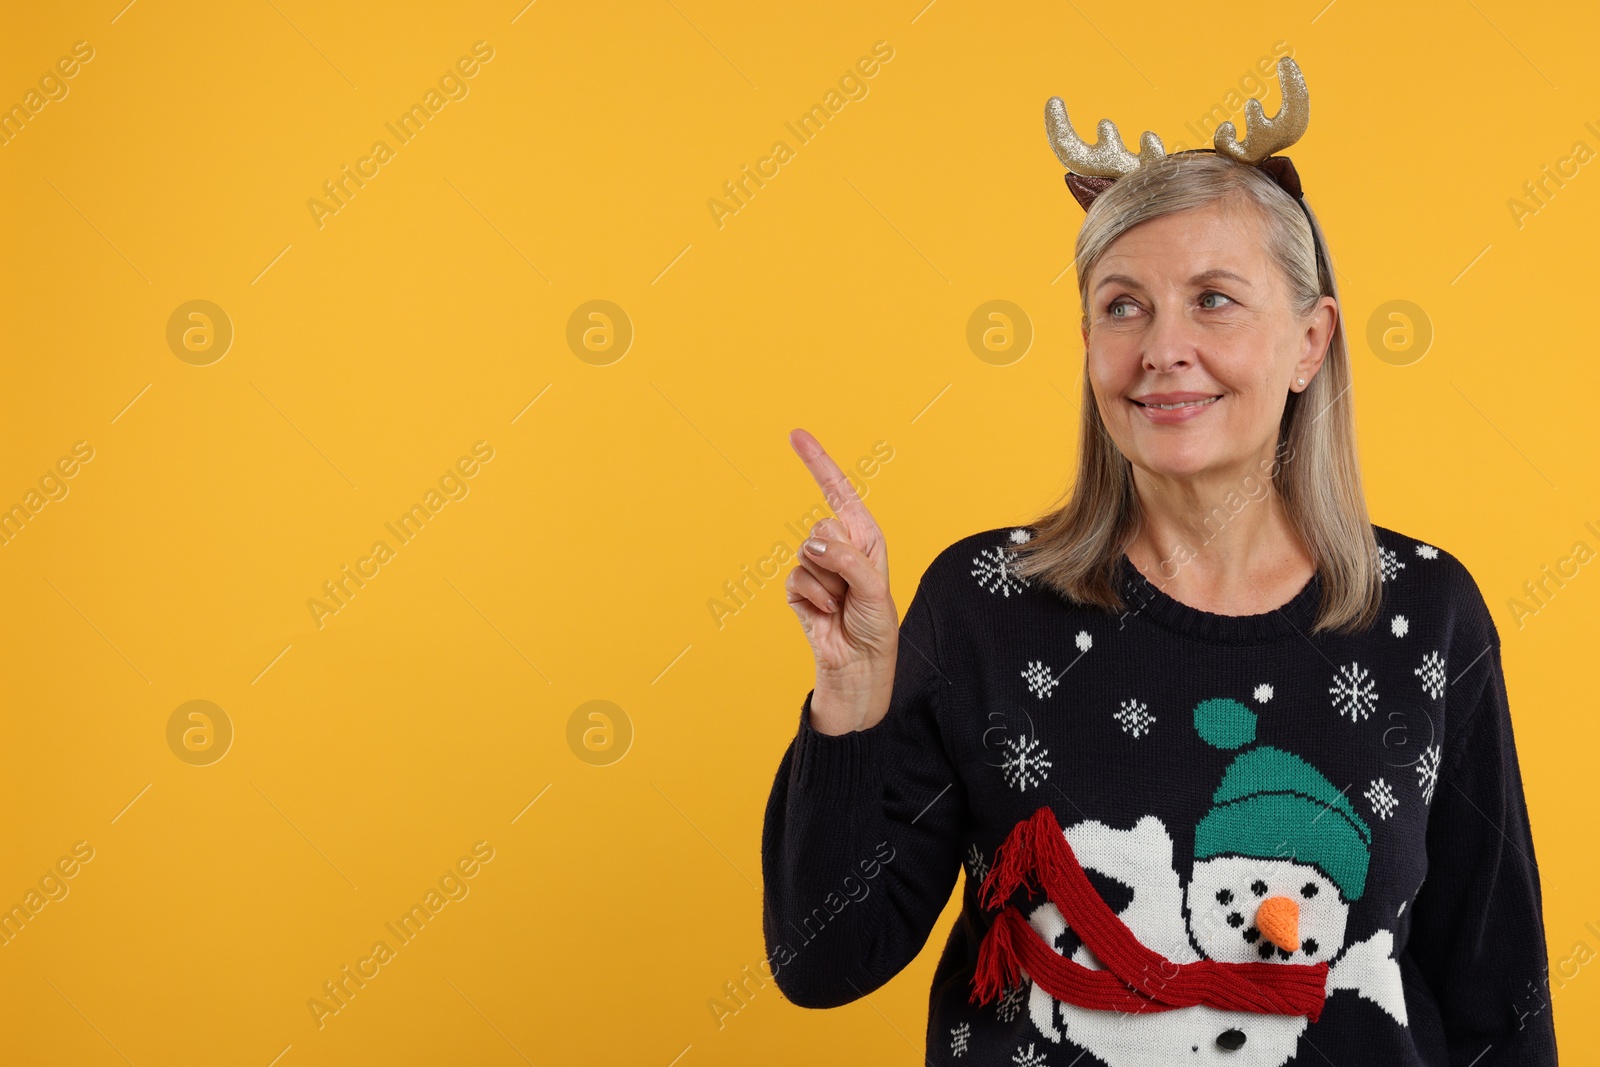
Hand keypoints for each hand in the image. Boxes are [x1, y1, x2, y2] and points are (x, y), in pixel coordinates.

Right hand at [785, 428, 899, 733]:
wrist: (859, 665)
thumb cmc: (876, 625)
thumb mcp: (874, 586)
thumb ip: (846, 559)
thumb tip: (810, 546)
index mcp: (864, 535)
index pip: (837, 491)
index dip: (818, 463)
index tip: (796, 434)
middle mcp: (839, 545)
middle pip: (822, 525)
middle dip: (839, 557)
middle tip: (853, 587)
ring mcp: (815, 567)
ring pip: (807, 554)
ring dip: (829, 583)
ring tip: (842, 604)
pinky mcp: (798, 589)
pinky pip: (795, 579)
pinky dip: (813, 598)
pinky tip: (827, 614)